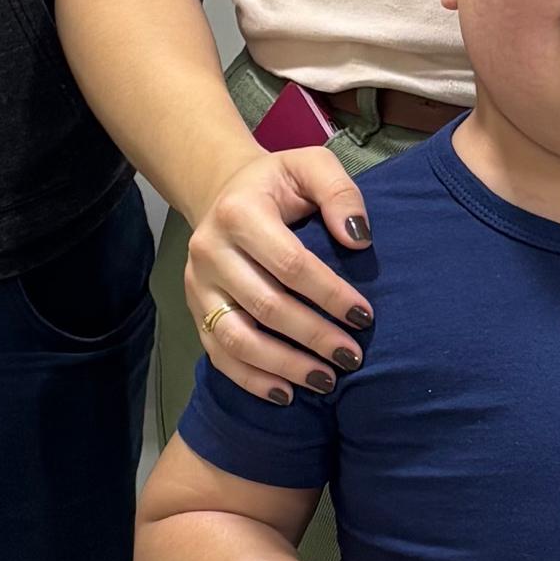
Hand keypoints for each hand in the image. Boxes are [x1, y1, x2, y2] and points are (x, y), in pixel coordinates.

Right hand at [187, 144, 371, 401]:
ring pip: (237, 338)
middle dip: (314, 336)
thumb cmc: (278, 184)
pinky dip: (251, 380)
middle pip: (265, 306)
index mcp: (240, 212)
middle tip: (352, 356)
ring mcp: (198, 285)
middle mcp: (210, 250)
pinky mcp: (195, 311)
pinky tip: (286, 393)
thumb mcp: (311, 167)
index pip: (290, 263)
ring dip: (284, 366)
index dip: (329, 294)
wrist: (223, 193)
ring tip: (326, 381)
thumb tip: (359, 240)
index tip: (364, 316)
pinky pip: (219, 354)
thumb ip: (340, 192)